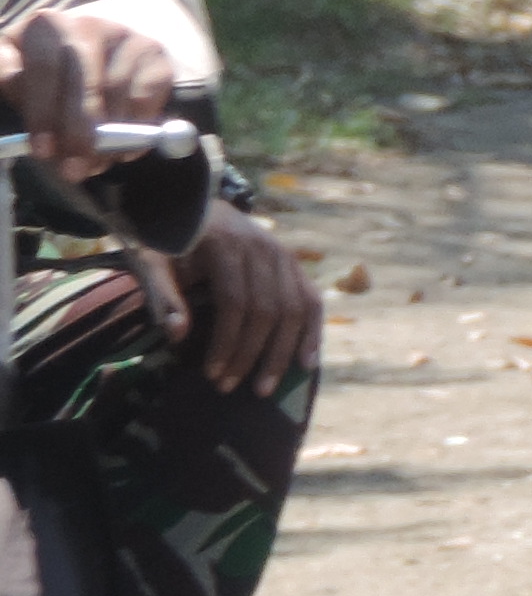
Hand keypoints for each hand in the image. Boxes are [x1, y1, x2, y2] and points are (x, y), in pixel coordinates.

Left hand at [12, 11, 171, 182]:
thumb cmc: (43, 76)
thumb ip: (16, 90)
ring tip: (95, 163)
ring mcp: (125, 36)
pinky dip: (136, 128)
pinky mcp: (155, 55)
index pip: (44, 68)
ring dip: (107, 138)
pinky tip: (122, 147)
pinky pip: (147, 98)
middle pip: (85, 81)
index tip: (42, 151)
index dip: (43, 112)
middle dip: (79, 132)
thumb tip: (32, 122)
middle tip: (75, 171)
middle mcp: (87, 24)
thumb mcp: (17, 78)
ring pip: (117, 94)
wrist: (88, 57)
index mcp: (43, 26)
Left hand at [143, 200, 321, 393]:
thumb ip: (164, 296)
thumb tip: (178, 335)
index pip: (236, 303)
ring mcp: (285, 255)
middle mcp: (266, 249)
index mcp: (229, 246)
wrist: (196, 206)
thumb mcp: (154, 263)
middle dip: (252, 354)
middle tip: (233, 388)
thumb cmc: (170, 241)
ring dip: (283, 352)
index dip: (227, 342)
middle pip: (269, 310)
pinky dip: (313, 332)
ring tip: (266, 386)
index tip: (211, 373)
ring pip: (295, 309)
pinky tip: (307, 362)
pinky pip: (312, 301)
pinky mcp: (295, 264)